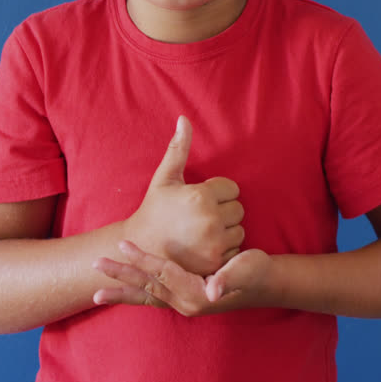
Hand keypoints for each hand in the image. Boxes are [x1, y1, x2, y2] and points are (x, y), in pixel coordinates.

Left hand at [93, 240, 271, 316]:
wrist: (264, 284)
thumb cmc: (256, 271)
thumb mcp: (246, 269)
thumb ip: (228, 279)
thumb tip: (212, 290)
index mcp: (196, 294)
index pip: (163, 273)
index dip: (143, 259)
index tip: (123, 245)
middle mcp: (186, 303)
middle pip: (147, 287)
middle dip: (121, 276)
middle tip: (96, 265)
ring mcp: (183, 304)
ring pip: (146, 296)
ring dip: (122, 292)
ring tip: (96, 292)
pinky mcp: (183, 300)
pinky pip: (153, 299)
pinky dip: (135, 296)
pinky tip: (120, 293)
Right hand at [124, 116, 244, 275]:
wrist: (141, 249)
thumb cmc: (154, 210)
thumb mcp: (165, 178)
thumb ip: (178, 148)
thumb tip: (184, 119)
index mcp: (201, 196)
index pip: (232, 188)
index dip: (216, 192)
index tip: (198, 200)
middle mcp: (210, 220)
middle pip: (238, 209)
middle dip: (223, 211)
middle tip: (200, 217)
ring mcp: (214, 244)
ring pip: (239, 230)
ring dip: (226, 231)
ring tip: (202, 233)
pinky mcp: (216, 263)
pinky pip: (235, 250)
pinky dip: (225, 249)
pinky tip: (205, 248)